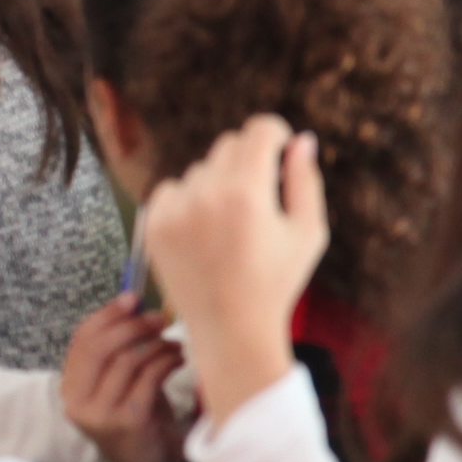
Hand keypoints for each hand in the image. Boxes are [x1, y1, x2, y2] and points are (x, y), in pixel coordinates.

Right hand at [57, 299, 183, 461]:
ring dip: (156, 344)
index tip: (132, 298)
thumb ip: (121, 350)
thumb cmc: (138, 419)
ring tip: (174, 342)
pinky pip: (148, 378)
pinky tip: (178, 359)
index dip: (107, 314)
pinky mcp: (127, 421)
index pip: (82, 339)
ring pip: (128, 360)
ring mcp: (101, 413)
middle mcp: (79, 401)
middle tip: (160, 318)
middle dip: (134, 326)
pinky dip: (167, 361)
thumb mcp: (122, 383)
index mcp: (71, 387)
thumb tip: (136, 305)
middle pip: (102, 347)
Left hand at [134, 115, 326, 423]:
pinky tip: (204, 233)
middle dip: (248, 162)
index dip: (275, 134)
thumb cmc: (276, 283)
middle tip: (258, 200)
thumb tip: (301, 139)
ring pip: (201, 169)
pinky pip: (172, 189)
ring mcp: (174, 209)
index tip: (279, 150)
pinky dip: (188, 201)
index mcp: (247, 193)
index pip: (259, 130)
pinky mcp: (154, 224)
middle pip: (229, 145)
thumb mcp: (307, 233)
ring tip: (230, 227)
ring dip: (218, 184)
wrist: (230, 332)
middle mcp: (205, 195)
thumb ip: (305, 180)